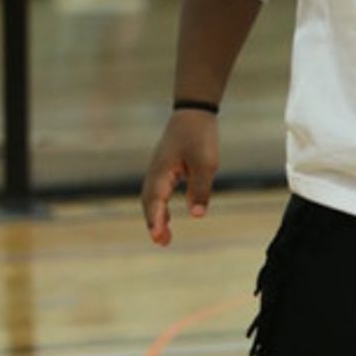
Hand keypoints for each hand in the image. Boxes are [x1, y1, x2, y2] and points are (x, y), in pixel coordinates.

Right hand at [141, 111, 218, 245]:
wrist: (194, 112)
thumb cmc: (200, 137)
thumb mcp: (206, 164)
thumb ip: (201, 190)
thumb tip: (197, 215)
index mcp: (162, 171)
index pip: (156, 200)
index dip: (156, 220)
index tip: (158, 236)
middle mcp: (155, 172)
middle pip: (149, 202)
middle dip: (153, 223)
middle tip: (162, 242)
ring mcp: (158, 170)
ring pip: (151, 199)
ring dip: (155, 218)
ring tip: (164, 238)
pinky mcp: (164, 169)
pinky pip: (157, 193)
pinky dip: (159, 208)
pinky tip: (167, 219)